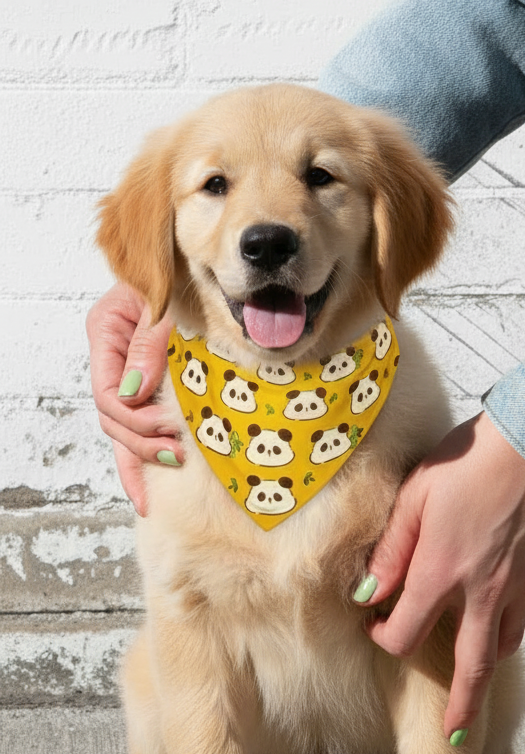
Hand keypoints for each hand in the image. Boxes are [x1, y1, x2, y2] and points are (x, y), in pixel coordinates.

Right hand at [86, 283, 178, 515]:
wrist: (190, 262)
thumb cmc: (177, 273)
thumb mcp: (162, 304)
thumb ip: (150, 345)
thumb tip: (136, 392)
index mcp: (106, 333)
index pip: (108, 391)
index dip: (134, 416)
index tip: (166, 425)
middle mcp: (112, 358)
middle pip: (113, 416)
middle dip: (142, 439)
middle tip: (177, 449)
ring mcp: (127, 374)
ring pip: (122, 428)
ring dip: (145, 452)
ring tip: (175, 462)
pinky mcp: (146, 386)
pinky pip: (136, 428)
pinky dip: (141, 458)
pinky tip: (147, 491)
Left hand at [358, 412, 524, 740]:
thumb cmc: (470, 460)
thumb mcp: (416, 495)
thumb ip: (392, 549)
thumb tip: (368, 592)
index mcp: (440, 570)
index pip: (406, 632)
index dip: (386, 638)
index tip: (376, 625)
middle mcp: (479, 591)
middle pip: (468, 669)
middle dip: (458, 709)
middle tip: (453, 736)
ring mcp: (512, 587)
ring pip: (497, 650)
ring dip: (481, 674)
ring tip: (469, 687)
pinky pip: (519, 624)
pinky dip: (504, 640)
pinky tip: (494, 634)